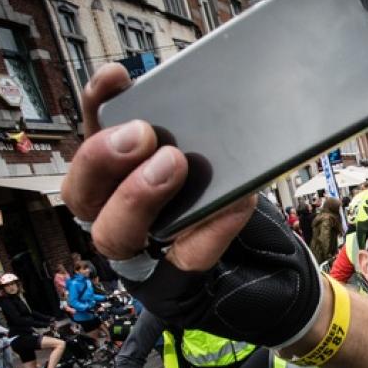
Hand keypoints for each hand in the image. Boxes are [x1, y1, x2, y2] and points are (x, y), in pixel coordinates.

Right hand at [61, 65, 321, 347]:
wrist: (284, 276)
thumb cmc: (244, 215)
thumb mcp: (223, 170)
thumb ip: (203, 143)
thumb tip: (210, 104)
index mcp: (121, 182)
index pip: (92, 143)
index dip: (95, 109)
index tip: (115, 77)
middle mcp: (119, 220)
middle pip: (82, 194)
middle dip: (103, 159)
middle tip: (143, 133)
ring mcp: (142, 260)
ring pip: (112, 234)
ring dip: (137, 196)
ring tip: (174, 163)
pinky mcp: (175, 291)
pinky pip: (184, 260)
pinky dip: (210, 230)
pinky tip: (235, 206)